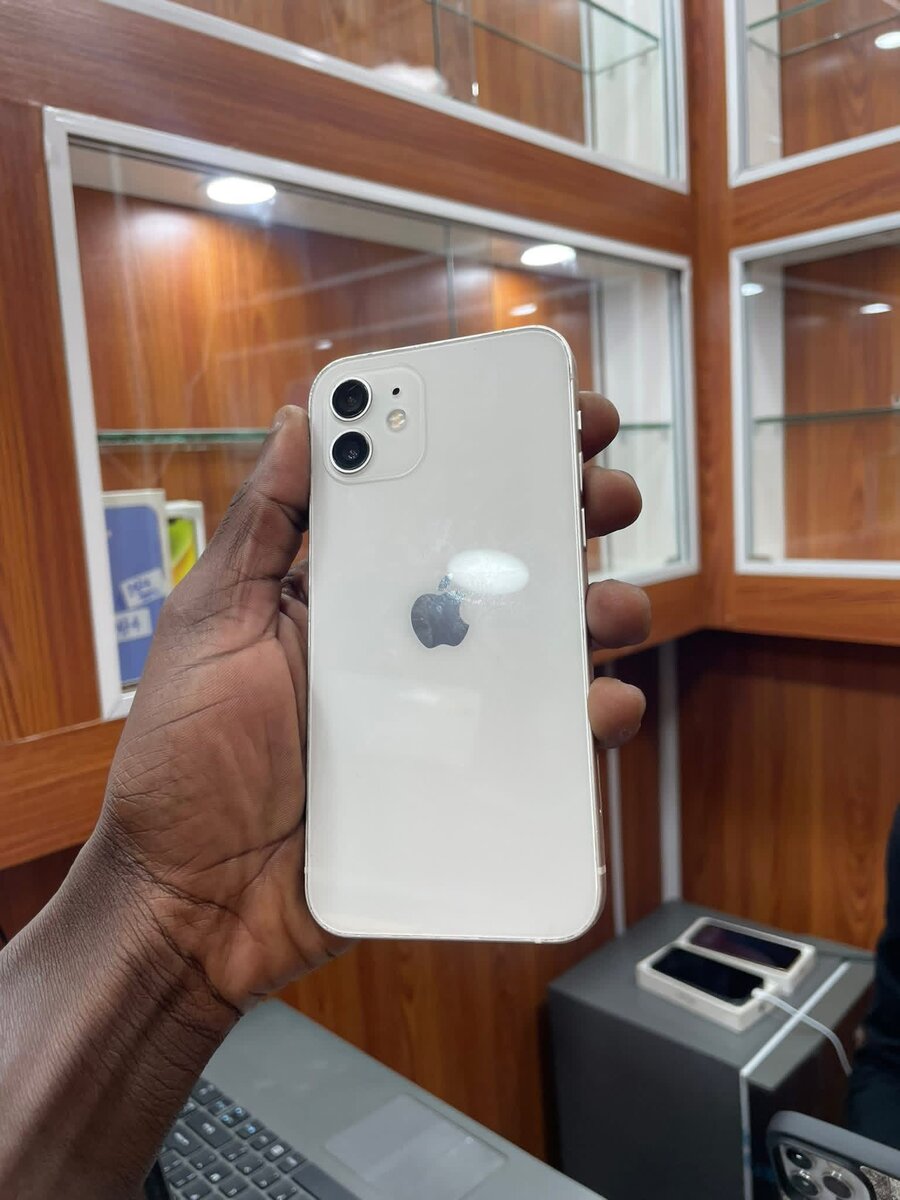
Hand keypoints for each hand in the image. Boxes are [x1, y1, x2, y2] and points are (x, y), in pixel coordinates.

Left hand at [93, 392, 648, 1010]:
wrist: (194, 900)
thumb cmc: (186, 756)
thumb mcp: (212, 624)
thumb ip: (262, 527)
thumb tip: (304, 418)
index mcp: (352, 588)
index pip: (436, 501)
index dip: (499, 452)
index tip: (555, 412)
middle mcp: (410, 637)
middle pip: (510, 563)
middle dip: (574, 517)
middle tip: (606, 495)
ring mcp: (446, 709)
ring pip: (547, 646)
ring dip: (600, 613)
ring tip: (611, 609)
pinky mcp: (468, 778)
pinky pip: (546, 740)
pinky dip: (590, 716)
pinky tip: (600, 704)